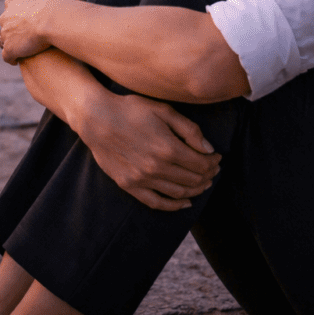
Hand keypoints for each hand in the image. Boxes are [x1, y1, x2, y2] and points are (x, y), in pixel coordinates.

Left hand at [0, 0, 60, 63]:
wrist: (52, 20)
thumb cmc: (52, 3)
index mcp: (12, 3)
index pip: (10, 7)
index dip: (17, 13)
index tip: (25, 18)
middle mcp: (5, 18)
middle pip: (5, 24)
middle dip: (12, 29)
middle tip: (25, 34)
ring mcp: (6, 34)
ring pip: (4, 41)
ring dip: (12, 44)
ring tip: (22, 50)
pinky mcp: (10, 49)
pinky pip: (7, 56)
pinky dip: (12, 58)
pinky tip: (18, 60)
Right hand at [76, 91, 220, 211]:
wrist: (96, 118)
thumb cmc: (131, 109)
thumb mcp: (163, 110)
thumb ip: (189, 130)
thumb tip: (208, 149)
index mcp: (168, 148)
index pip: (201, 164)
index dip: (213, 162)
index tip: (217, 157)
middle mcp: (157, 168)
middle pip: (193, 179)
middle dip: (208, 175)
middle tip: (212, 169)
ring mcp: (142, 179)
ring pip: (178, 193)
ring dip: (195, 190)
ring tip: (203, 183)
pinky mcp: (129, 185)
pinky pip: (156, 202)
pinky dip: (174, 205)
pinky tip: (184, 202)